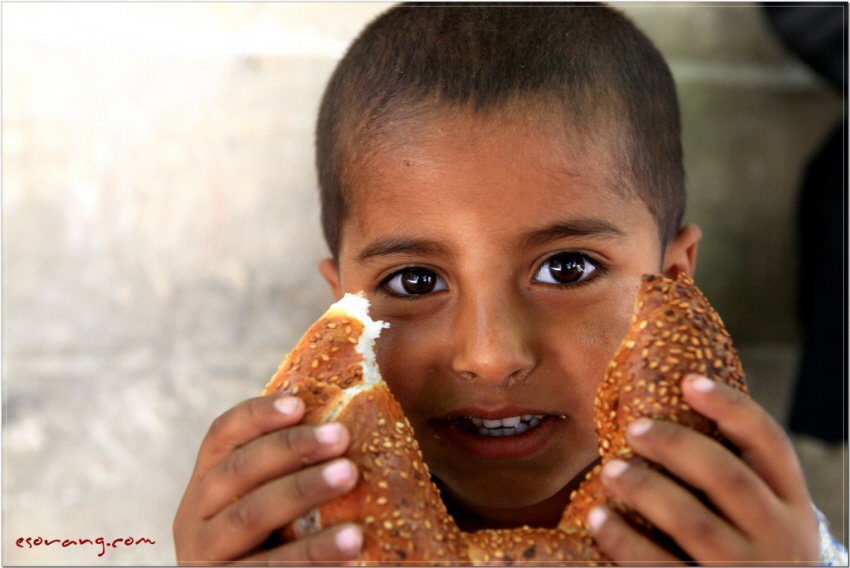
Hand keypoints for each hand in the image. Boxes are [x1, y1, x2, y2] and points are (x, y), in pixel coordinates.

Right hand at [173, 395, 363, 564]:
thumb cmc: (278, 544)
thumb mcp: (272, 504)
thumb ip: (293, 470)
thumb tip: (352, 421)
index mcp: (207, 484)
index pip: (222, 435)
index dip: (258, 415)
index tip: (300, 404)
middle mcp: (195, 516)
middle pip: (238, 470)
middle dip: (291, 447)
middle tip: (341, 435)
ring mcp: (205, 556)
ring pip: (250, 515)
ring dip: (303, 489)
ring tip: (349, 474)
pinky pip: (271, 566)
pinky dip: (312, 551)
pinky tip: (351, 538)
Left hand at [588, 374, 819, 565]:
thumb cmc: (745, 554)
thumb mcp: (761, 519)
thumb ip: (732, 479)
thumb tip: (667, 415)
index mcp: (793, 506)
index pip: (770, 443)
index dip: (731, 407)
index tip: (689, 382)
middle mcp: (780, 539)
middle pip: (726, 476)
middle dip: (675, 445)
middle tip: (634, 429)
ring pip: (692, 521)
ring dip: (644, 489)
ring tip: (611, 471)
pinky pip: (658, 565)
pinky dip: (623, 539)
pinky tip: (599, 518)